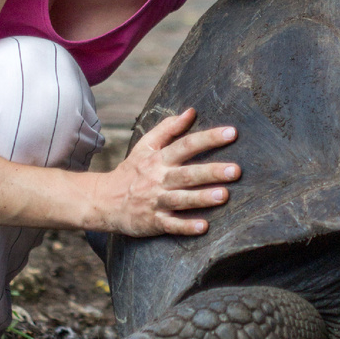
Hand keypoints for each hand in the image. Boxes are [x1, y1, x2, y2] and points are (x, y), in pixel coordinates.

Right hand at [93, 108, 239, 236]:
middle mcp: (158, 179)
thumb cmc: (131, 172)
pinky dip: (186, 227)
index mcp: (159, 159)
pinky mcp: (153, 222)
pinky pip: (171, 225)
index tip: (232, 132)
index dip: (209, 138)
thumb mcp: (144, 147)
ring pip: (181, 199)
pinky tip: (203, 227)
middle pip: (187, 173)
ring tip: (224, 195)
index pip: (186, 144)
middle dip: (211, 171)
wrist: (103, 201)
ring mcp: (156, 201)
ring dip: (202, 198)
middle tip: (236, 170)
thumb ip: (168, 128)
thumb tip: (191, 112)